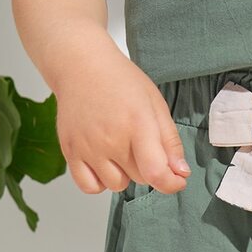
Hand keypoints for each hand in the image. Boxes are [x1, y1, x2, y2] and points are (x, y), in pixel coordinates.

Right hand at [55, 37, 189, 196]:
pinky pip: (89, 187)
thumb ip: (170, 141)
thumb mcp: (155, 104)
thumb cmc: (119, 81)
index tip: (177, 179)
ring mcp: (88, 146)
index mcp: (137, 124)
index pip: (156, 172)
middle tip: (137, 142)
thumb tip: (181, 172)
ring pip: (117, 185)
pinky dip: (99, 181)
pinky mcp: (70, 151)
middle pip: (140, 179)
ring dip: (123, 174)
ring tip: (118, 148)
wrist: (80, 65)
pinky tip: (103, 163)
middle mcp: (111, 138)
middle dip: (146, 167)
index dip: (171, 183)